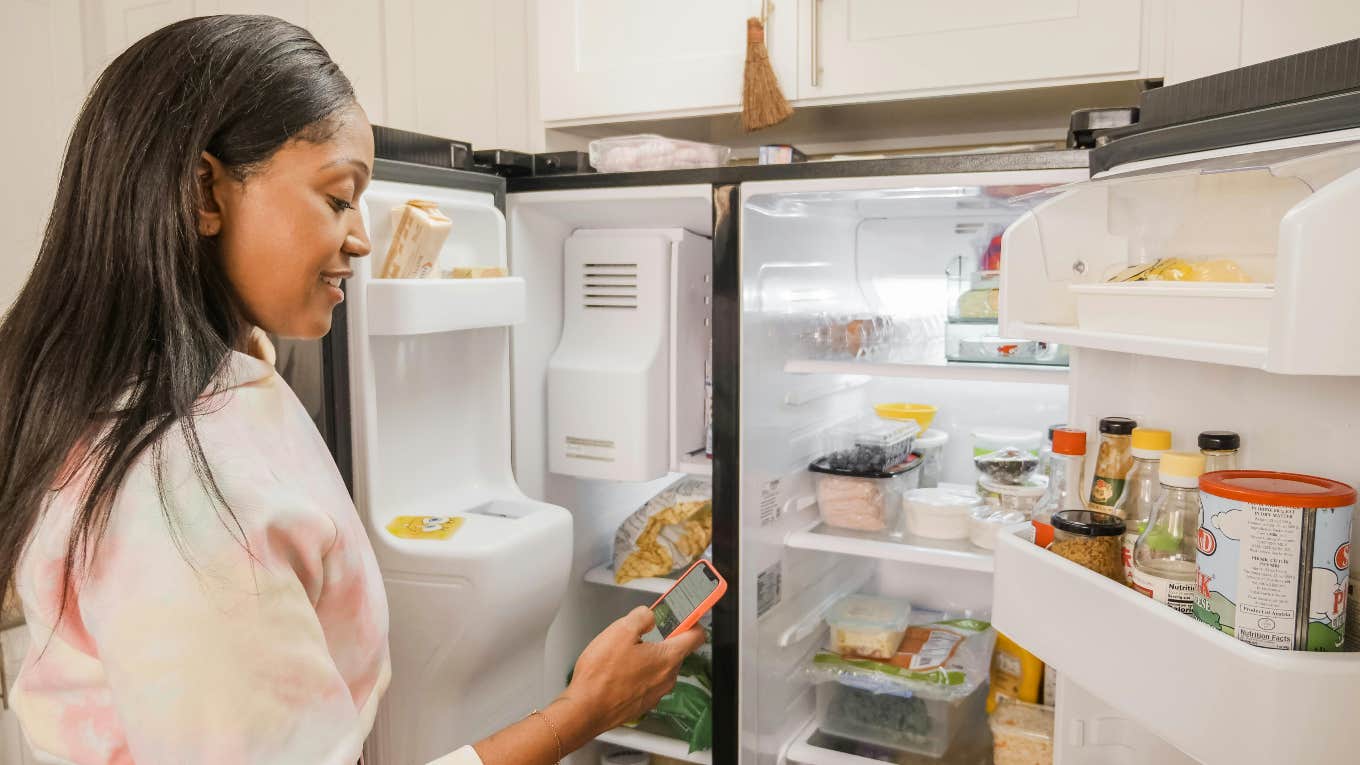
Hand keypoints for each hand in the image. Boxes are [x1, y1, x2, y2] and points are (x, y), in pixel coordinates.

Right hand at [551, 606, 706, 744]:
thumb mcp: (620, 630)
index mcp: (667, 658)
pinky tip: (619, 671)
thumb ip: (642, 616)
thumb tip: (649, 615)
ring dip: (647, 657)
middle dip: (661, 639)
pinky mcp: (642, 703)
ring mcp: (655, 693)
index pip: (696, 636)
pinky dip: (638, 674)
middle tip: (641, 633)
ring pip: (660, 667)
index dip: (692, 620)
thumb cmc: (601, 676)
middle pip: (675, 651)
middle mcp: (667, 678)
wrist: (585, 710)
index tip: (686, 615)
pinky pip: (647, 682)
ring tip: (624, 654)